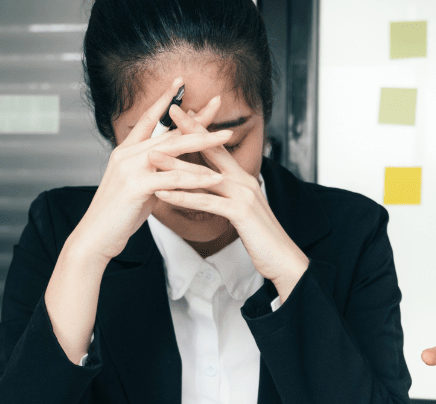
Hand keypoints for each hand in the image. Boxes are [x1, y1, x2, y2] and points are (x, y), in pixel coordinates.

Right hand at [72, 78, 232, 262]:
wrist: (97, 235)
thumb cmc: (119, 214)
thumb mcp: (138, 187)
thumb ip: (154, 172)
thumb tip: (170, 168)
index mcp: (127, 150)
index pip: (150, 119)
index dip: (165, 100)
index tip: (181, 83)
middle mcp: (127, 153)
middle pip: (168, 131)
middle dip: (195, 117)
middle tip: (218, 102)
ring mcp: (131, 168)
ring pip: (173, 151)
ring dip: (203, 143)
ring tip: (227, 137)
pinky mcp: (137, 186)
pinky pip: (173, 179)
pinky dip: (196, 178)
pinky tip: (216, 177)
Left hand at [151, 103, 309, 299]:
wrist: (284, 258)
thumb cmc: (263, 238)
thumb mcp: (244, 211)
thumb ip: (229, 196)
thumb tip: (212, 189)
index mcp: (244, 179)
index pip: (218, 148)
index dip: (200, 129)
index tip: (181, 113)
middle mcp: (244, 181)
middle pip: (211, 151)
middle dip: (187, 132)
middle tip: (165, 116)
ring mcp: (243, 195)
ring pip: (204, 176)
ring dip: (175, 165)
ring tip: (151, 156)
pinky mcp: (240, 212)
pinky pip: (207, 202)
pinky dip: (183, 197)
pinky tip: (163, 195)